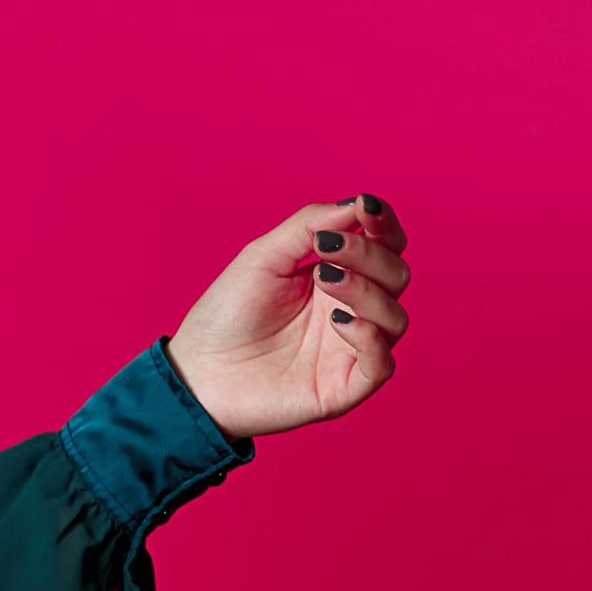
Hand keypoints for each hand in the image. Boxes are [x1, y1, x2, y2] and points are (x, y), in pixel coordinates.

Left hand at [164, 193, 409, 440]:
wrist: (196, 373)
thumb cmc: (226, 315)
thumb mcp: (264, 257)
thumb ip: (309, 226)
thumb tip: (359, 203)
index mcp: (335, 276)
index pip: (384, 246)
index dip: (385, 225)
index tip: (368, 209)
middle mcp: (349, 310)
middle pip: (395, 275)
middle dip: (371, 254)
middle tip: (326, 250)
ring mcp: (348, 349)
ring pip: (394, 317)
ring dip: (367, 290)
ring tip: (323, 279)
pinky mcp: (343, 387)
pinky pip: (381, 364)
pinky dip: (370, 338)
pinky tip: (338, 322)